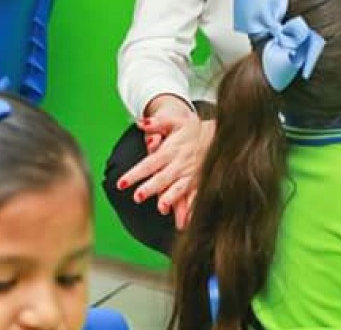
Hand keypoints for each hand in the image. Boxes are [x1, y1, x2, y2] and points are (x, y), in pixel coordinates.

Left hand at [117, 95, 213, 223]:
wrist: (219, 136)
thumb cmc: (193, 129)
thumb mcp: (175, 121)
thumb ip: (156, 123)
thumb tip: (140, 123)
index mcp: (169, 152)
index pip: (148, 164)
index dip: (134, 174)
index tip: (121, 183)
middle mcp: (179, 165)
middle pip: (162, 178)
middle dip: (150, 188)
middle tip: (137, 197)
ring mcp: (190, 175)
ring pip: (179, 188)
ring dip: (171, 198)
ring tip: (162, 208)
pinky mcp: (200, 183)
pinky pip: (195, 197)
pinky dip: (191, 208)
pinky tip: (186, 220)